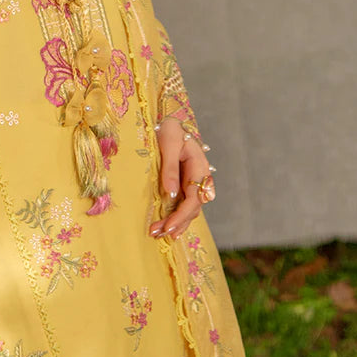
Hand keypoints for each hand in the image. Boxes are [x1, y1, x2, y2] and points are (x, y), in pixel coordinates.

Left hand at [149, 117, 213, 240]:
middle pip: (192, 208)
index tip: (167, 226)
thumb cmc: (169, 129)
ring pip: (189, 209)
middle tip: (156, 234)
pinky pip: (183, 205)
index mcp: (199, 167)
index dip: (181, 215)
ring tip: (157, 234)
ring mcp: (193, 183)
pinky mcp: (185, 185)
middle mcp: (200, 178)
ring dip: (175, 223)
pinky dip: (176, 218)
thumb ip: (170, 168)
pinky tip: (166, 228)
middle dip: (176, 223)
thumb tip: (171, 193)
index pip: (194, 198)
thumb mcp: (169, 144)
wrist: (170, 122)